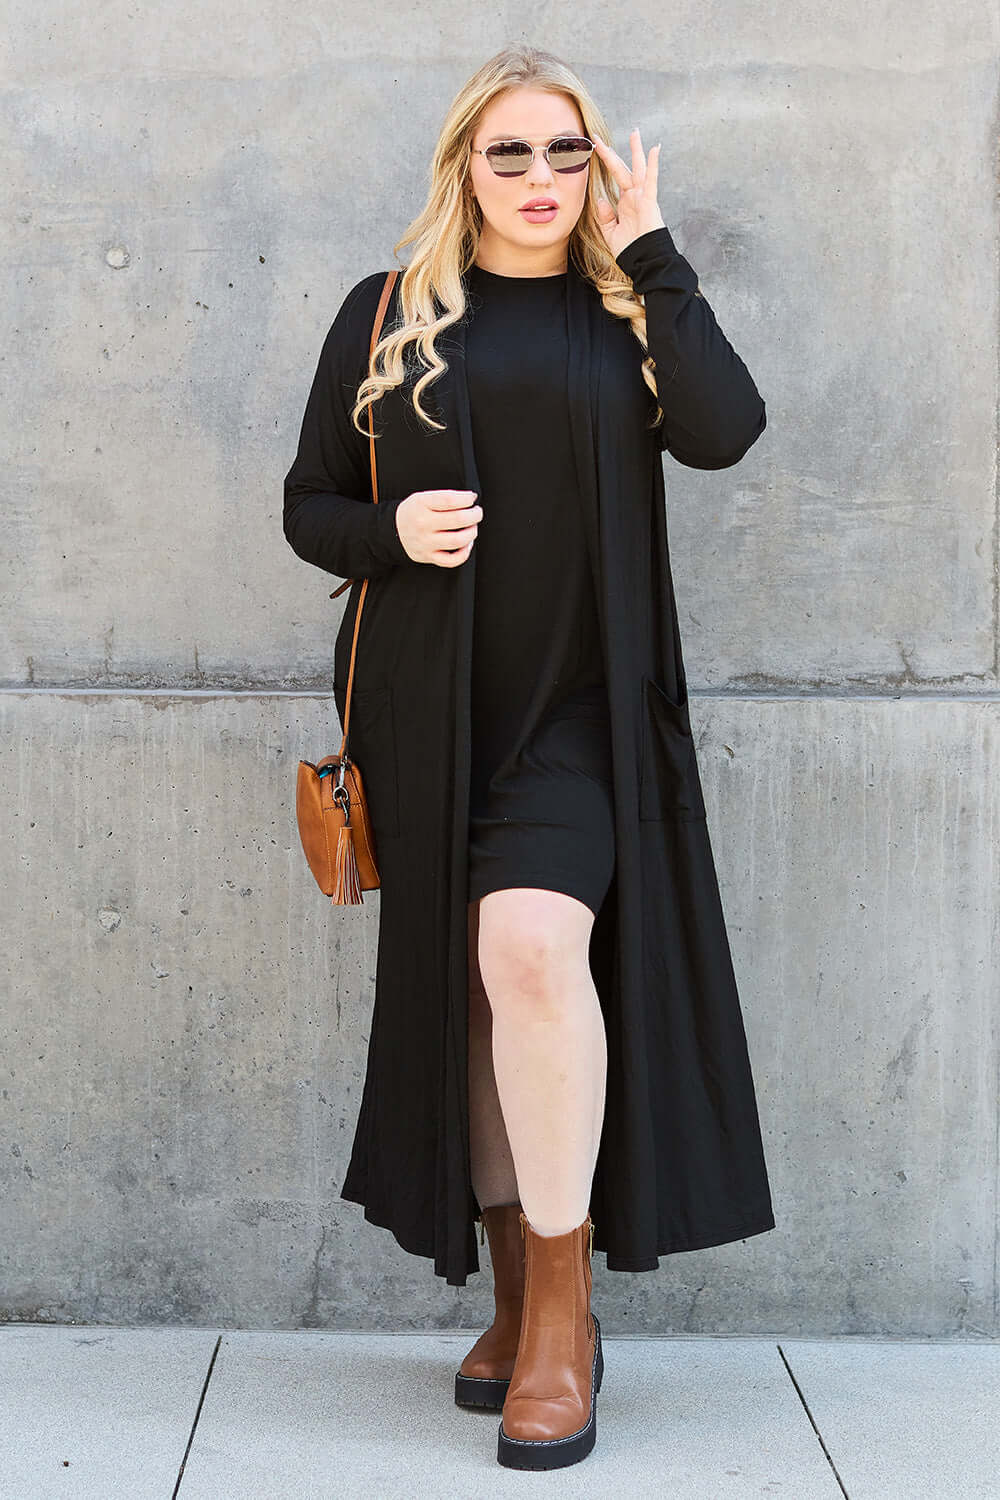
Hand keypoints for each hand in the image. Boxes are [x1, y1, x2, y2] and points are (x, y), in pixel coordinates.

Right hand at [395, 488, 481, 566]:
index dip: (467, 499)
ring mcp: (426, 542)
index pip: (450, 499)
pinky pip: (452, 560)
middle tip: (477, 512)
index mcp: (421, 504)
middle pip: (458, 519)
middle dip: (475, 514)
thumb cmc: (413, 513)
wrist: (393, 531)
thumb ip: (443, 497)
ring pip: (458, 540)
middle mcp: (423, 524)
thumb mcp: (422, 497)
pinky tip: (466, 544)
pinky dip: (464, 553)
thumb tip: (469, 499)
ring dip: (472, 532)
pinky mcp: (429, 556)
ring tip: (472, 527)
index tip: (472, 498)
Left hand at [592, 127, 664, 259]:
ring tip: (635, 132)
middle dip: (611, 152)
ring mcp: (642, 197)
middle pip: (622, 168)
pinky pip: (651, 180)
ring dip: (636, 150)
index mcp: (625, 202)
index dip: (604, 163)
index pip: (614, 177)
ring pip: (638, 169)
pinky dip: (653, 165)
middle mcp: (634, 196)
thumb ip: (605, 216)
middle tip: (599, 137)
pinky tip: (655, 149)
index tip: (594, 149)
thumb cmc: (630, 251)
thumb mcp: (610, 233)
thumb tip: (600, 198)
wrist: (643, 262)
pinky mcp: (649, 202)